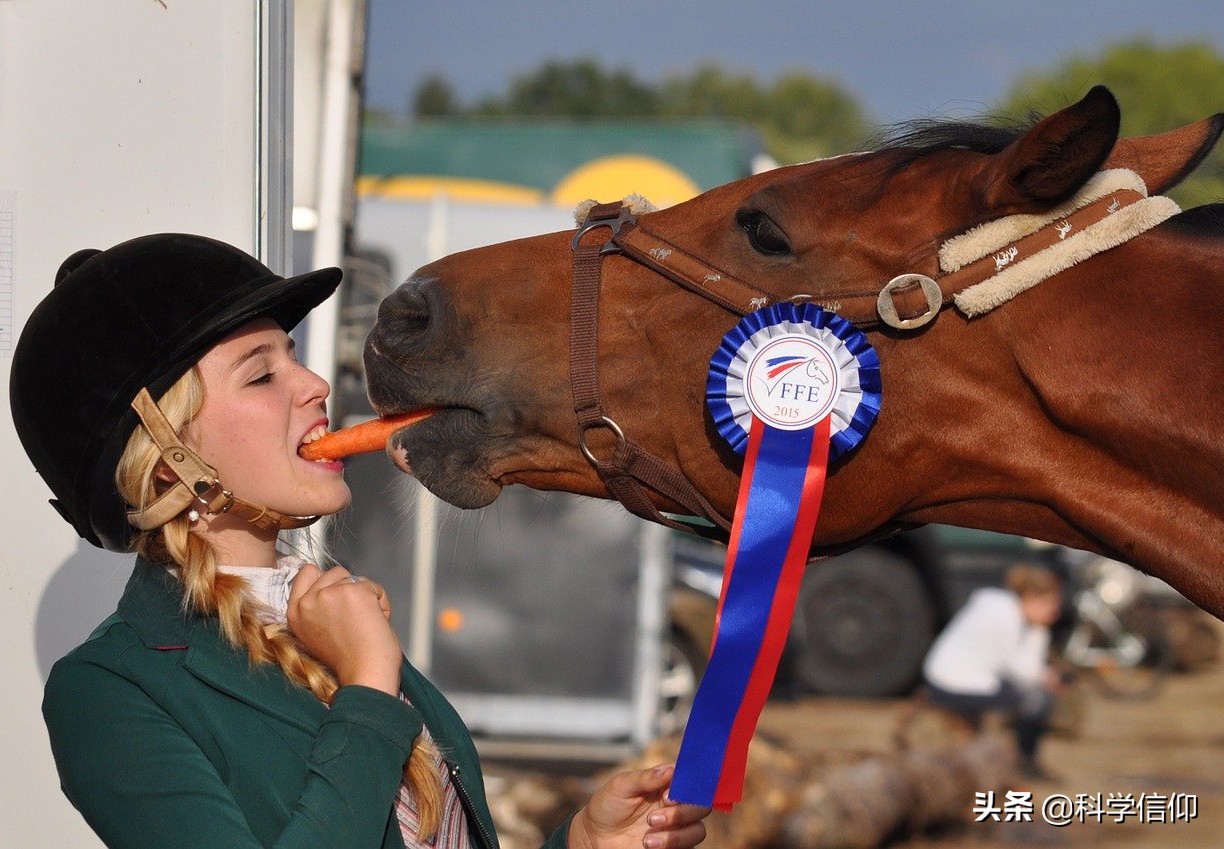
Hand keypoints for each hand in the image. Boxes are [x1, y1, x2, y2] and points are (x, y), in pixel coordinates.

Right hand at [287, 564, 401, 695]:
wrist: (365, 674)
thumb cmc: (348, 659)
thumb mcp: (316, 633)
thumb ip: (317, 608)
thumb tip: (330, 583)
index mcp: (294, 613)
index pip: (307, 573)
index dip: (326, 580)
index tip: (337, 595)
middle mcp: (307, 602)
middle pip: (335, 573)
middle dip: (349, 589)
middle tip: (353, 620)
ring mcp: (329, 594)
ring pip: (355, 578)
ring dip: (366, 596)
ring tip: (364, 623)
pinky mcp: (352, 591)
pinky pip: (374, 587)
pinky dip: (381, 602)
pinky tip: (376, 622)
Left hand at [569, 764, 709, 848]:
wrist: (595, 837)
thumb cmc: (607, 806)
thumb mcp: (621, 786)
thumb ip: (645, 778)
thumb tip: (671, 770)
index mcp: (665, 783)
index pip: (690, 779)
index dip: (688, 787)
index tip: (668, 796)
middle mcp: (675, 803)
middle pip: (701, 805)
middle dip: (681, 813)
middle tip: (653, 818)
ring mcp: (675, 826)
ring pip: (698, 829)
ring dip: (675, 834)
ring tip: (647, 838)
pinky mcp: (674, 845)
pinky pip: (689, 845)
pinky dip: (672, 844)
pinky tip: (649, 843)